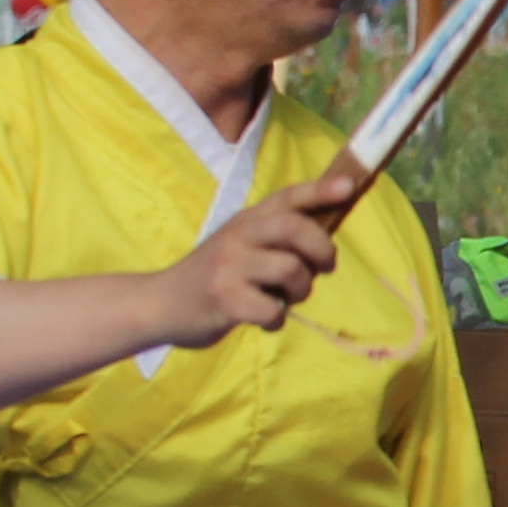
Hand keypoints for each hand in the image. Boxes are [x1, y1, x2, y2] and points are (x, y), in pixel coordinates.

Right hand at [164, 159, 360, 346]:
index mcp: (246, 220)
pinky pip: (273, 310)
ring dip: (301, 291)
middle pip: (294, 228)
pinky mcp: (224, 298)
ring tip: (284, 299)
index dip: (319, 190)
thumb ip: (276, 238)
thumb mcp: (240, 246)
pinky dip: (276, 320)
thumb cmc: (214, 277)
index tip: (348, 186)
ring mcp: (229, 265)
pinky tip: (262, 319)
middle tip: (325, 267)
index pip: (286, 197)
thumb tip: (326, 241)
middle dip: (321, 249)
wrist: (160, 304)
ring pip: (290, 270)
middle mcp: (237, 235)